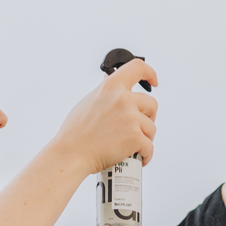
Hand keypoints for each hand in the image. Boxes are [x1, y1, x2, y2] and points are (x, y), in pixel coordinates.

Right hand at [55, 60, 158, 176]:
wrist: (72, 154)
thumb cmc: (75, 133)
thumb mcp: (88, 102)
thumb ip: (105, 93)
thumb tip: (110, 85)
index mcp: (112, 86)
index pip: (137, 68)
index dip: (150, 73)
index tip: (153, 81)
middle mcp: (123, 99)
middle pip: (151, 105)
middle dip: (148, 117)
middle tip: (139, 127)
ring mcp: (131, 118)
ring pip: (151, 128)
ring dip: (146, 138)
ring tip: (135, 147)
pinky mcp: (135, 138)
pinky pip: (149, 147)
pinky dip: (146, 155)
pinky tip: (140, 158)